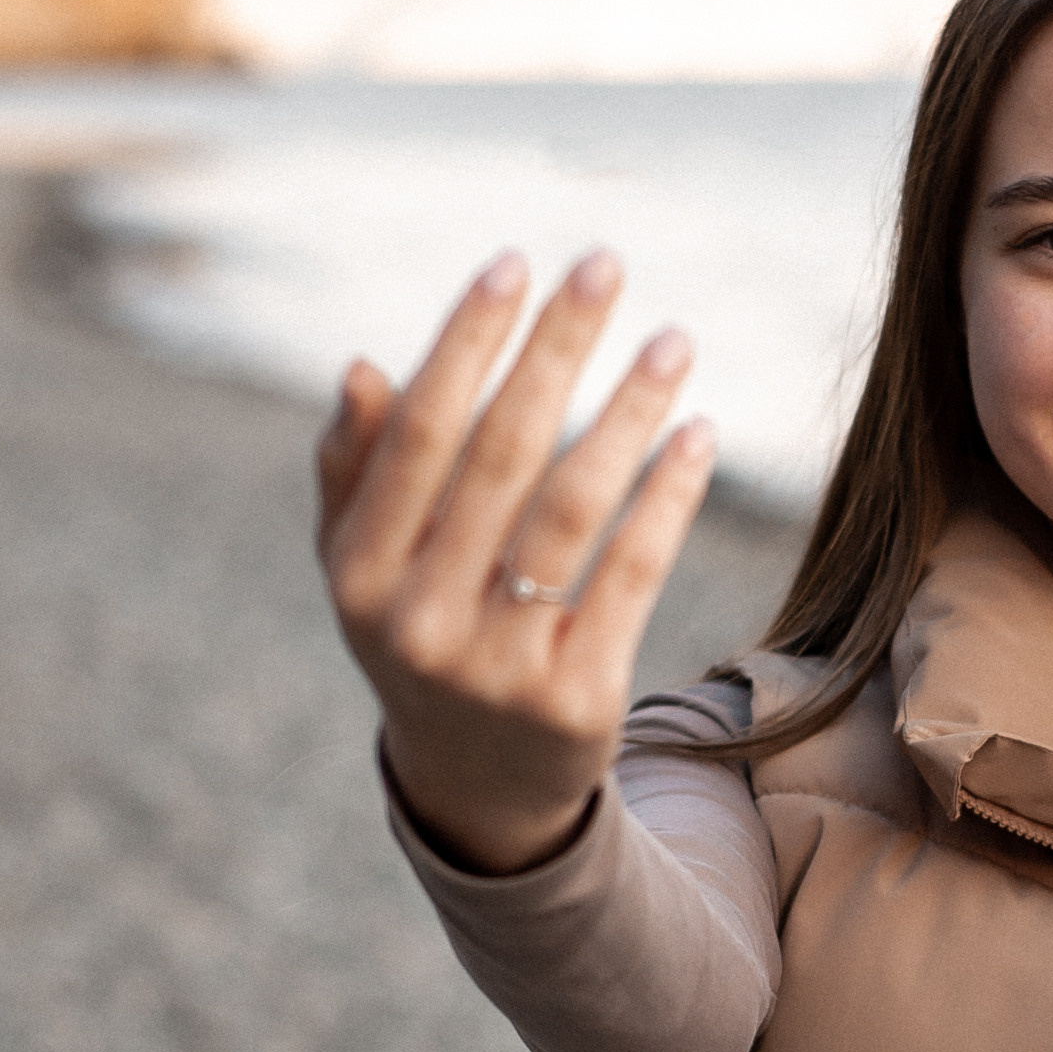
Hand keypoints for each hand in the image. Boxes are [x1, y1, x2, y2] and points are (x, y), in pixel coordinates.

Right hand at [314, 247, 714, 871]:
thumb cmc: (424, 635)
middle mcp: (418, 620)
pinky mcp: (578, 698)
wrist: (481, 788)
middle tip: (605, 266)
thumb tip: (361, 367)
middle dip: (555, 351)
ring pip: (573, 509)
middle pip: (500, 456)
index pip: (419, 435)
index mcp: (357, 573)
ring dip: (627, 412)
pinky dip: (666, 496)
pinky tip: (697, 434)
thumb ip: (354, 471)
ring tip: (672, 341)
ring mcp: (499, 665)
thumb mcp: (365, 567)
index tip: (516, 264)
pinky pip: (632, 573)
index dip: (467, 345)